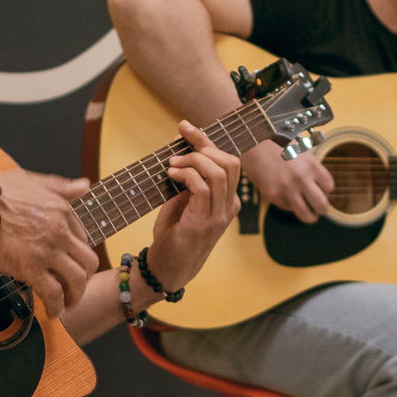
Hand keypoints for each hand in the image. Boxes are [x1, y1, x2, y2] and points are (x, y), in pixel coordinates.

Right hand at [0, 170, 97, 318]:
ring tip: (67, 304)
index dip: (78, 253)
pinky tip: (52, 312)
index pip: (83, 237)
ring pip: (76, 279)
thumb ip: (60, 186)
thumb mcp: (31, 180)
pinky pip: (53, 293)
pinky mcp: (30, 268)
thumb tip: (84, 185)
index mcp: (61, 210)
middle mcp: (60, 231)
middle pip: (87, 261)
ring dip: (75, 295)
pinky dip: (56, 306)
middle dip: (84, 278)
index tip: (71, 263)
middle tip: (75, 288)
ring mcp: (47, 250)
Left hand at [146, 123, 242, 290]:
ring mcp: (218, 216)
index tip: (185, 127)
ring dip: (192, 161)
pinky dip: (186, 176)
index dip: (207, 141)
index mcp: (227, 200)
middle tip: (179, 144)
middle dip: (203, 145)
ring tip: (172, 165)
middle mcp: (228, 207)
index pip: (228, 162)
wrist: (166, 269)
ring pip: (218, 173)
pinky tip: (172, 175)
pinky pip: (202, 188)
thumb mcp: (183, 202)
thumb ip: (189, 180)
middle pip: (230, 162)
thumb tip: (182, 149)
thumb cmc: (173, 236)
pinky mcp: (203, 223)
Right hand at [240, 141, 331, 223]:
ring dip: (310, 217)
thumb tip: (322, 189)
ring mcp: (287, 188)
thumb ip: (313, 169)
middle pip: (322, 205)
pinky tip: (289, 199)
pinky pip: (288, 208)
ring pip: (306, 215)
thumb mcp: (302, 151)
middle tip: (320, 209)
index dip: (326, 191)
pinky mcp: (274, 195)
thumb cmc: (280, 147)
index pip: (329, 187)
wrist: (255, 146)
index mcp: (311, 165)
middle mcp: (301, 178)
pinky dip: (291, 206)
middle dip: (322, 209)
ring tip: (311, 216)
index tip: (322, 191)